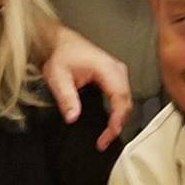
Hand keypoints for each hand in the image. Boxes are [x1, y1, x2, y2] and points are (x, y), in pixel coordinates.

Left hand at [42, 26, 134, 149]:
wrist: (63, 42)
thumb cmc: (61, 56)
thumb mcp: (57, 77)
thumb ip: (66, 97)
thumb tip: (73, 117)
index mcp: (106, 68)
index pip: (119, 97)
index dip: (116, 119)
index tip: (108, 135)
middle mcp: (117, 69)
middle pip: (127, 101)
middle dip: (118, 124)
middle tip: (103, 142)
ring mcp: (119, 72)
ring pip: (127, 100)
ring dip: (119, 119)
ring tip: (106, 136)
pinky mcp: (116, 77)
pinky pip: (123, 97)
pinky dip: (118, 112)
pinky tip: (110, 123)